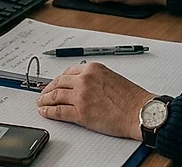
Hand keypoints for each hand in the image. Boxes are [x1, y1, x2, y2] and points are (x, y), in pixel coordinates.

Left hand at [36, 62, 154, 139]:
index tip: (54, 83)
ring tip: (40, 103)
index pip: (68, 72)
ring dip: (45, 100)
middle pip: (59, 83)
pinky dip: (49, 111)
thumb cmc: (131, 98)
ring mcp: (81, 96)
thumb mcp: (111, 78)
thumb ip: (95, 79)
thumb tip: (83, 84)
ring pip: (56, 96)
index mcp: (93, 68)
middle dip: (48, 89)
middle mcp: (85, 79)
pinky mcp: (81, 112)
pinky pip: (59, 111)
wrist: (140, 112)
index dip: (58, 80)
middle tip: (43, 93)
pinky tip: (45, 112)